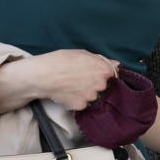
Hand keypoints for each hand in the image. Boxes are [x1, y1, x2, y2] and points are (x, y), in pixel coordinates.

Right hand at [0, 49, 117, 110]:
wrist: (43, 75)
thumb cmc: (61, 61)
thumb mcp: (82, 54)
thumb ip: (101, 60)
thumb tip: (116, 64)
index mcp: (103, 70)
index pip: (111, 74)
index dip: (101, 73)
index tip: (92, 73)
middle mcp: (100, 84)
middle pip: (102, 86)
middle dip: (93, 83)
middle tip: (78, 79)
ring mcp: (91, 96)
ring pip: (92, 96)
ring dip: (84, 93)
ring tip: (70, 85)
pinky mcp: (80, 106)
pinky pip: (81, 104)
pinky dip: (75, 100)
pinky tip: (66, 93)